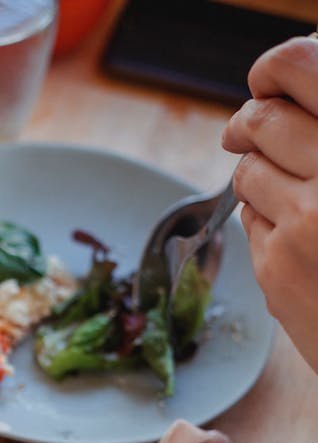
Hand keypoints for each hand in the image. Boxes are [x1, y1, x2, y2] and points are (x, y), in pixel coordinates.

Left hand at [222, 36, 317, 371]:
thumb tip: (289, 104)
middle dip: (251, 124)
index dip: (274, 71)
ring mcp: (301, 225)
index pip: (300, 67)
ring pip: (248, 174)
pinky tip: (296, 235)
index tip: (266, 83)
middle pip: (262, 122)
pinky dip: (265, 220)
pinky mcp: (275, 268)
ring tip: (283, 187)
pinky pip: (252, 223)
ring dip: (257, 173)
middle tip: (251, 129)